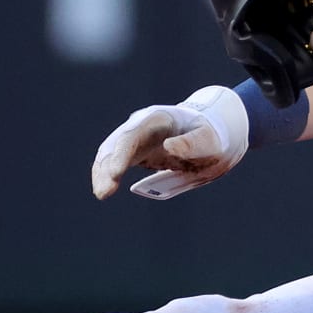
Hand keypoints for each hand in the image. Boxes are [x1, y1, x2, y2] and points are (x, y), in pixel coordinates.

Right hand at [91, 85, 248, 199]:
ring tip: (102, 193)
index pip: (133, 135)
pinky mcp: (135, 152)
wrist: (210, 134)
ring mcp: (136, 138)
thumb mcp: (209, 139)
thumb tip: (169, 147)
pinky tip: (103, 189)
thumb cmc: (211, 136)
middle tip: (104, 191)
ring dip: (103, 172)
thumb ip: (191, 143)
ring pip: (111, 153)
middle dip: (108, 166)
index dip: (121, 154)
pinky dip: (107, 174)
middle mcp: (141, 126)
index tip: (115, 173)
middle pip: (117, 144)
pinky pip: (115, 162)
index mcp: (157, 119)